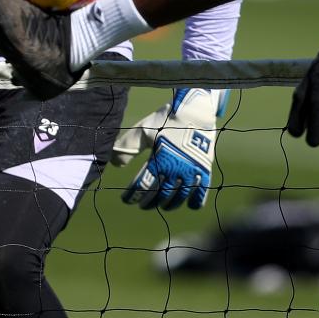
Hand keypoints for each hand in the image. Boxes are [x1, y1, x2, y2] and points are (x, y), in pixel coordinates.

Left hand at [111, 88, 223, 210]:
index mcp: (159, 161)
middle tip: (141, 204)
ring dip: (168, 204)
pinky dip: (194, 202)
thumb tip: (114, 163)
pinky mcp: (204, 171)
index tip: (126, 199)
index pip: (142, 186)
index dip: (132, 195)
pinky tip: (188, 204)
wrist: (194, 112)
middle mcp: (175, 170)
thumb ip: (128, 147)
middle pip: (159, 195)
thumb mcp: (144, 131)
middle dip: (147, 201)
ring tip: (162, 205)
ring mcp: (191, 173)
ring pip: (178, 197)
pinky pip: (200, 194)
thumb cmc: (166, 120)